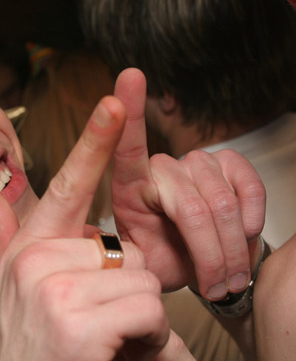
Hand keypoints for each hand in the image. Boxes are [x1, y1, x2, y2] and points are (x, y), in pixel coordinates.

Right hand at [0, 96, 190, 359]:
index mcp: (28, 246)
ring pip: (143, 280)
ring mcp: (55, 290)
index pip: (67, 185)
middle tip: (100, 321)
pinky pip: (147, 309)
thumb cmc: (19, 344)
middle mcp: (37, 260)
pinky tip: (114, 352)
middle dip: (126, 289)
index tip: (113, 103)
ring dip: (140, 317)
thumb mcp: (2, 287)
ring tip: (106, 340)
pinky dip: (149, 339)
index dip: (94, 141)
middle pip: (123, 249)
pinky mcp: (76, 325)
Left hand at [111, 68, 265, 299]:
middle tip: (214, 286)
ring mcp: (195, 164)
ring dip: (231, 248)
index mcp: (128, 187)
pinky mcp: (227, 164)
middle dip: (209, 253)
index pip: (126, 147)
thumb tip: (109, 254)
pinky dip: (252, 217)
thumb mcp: (136, 263)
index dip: (128, 112)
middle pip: (191, 205)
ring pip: (222, 203)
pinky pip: (248, 185)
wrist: (197, 269)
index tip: (130, 75)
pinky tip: (245, 232)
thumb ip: (126, 255)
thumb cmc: (162, 262)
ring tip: (227, 275)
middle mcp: (161, 168)